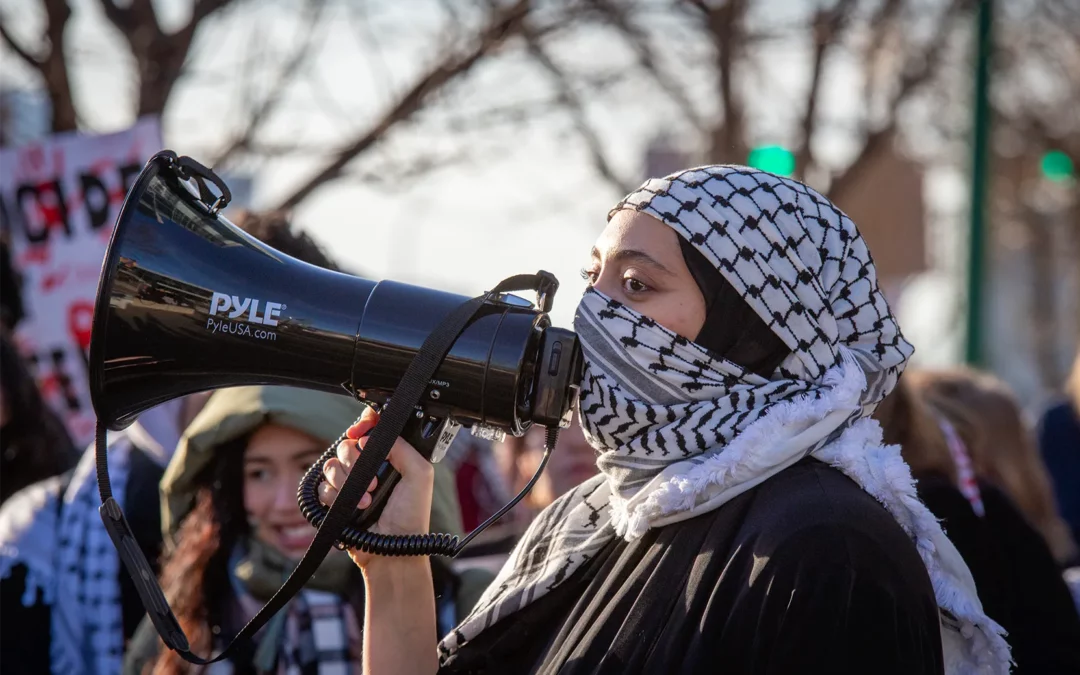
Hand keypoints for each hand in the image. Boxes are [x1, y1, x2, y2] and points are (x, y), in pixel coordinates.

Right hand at [320, 406, 433, 568]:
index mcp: (389, 457)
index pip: (370, 430)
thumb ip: (403, 447)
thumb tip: (373, 435)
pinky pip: (322, 487)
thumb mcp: (420, 475)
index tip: (361, 431)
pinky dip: (335, 496)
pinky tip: (354, 508)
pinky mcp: (336, 501)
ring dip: (347, 481)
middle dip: (355, 460)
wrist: (393, 550)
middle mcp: (368, 468)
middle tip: (373, 481)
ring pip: (331, 465)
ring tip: (366, 500)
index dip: (362, 426)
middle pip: (346, 445)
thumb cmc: (411, 517)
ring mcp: (350, 484)